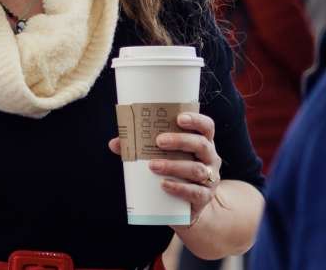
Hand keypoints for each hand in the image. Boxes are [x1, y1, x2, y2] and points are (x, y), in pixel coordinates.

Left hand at [107, 112, 221, 227]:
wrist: (187, 207)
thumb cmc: (174, 173)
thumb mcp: (163, 157)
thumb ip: (141, 148)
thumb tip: (115, 143)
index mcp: (202, 143)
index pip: (206, 127)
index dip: (196, 120)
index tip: (179, 118)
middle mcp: (210, 159)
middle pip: (202, 145)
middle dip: (180, 141)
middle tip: (159, 141)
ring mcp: (210, 179)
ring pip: (197, 169)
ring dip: (174, 166)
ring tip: (153, 165)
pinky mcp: (204, 197)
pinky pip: (195, 192)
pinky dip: (179, 188)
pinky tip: (164, 185)